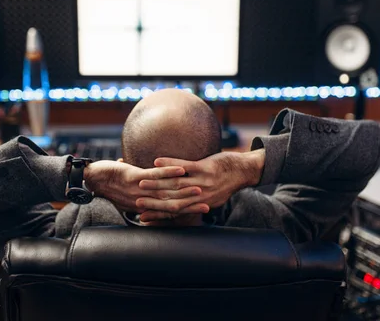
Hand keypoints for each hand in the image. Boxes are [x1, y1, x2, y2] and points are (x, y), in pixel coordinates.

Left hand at [84, 160, 208, 213]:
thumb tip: (153, 188)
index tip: (203, 211)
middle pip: (172, 204)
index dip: (187, 211)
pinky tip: (181, 169)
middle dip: (191, 204)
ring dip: (184, 189)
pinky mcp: (134, 178)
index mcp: (144, 205)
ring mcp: (140, 190)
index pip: (169, 211)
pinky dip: (169, 172)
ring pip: (166, 190)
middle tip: (208, 204)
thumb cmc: (110, 183)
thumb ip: (143, 192)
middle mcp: (144, 201)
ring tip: (201, 188)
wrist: (92, 179)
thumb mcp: (129, 192)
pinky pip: (154, 176)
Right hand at [137, 149, 264, 221]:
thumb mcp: (211, 197)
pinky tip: (156, 161)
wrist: (244, 171)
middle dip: (152, 203)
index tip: (142, 217)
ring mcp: (203, 183)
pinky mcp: (205, 169)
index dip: (158, 215)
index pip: (175, 213)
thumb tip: (180, 204)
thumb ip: (195, 201)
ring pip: (175, 185)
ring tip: (140, 182)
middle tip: (135, 203)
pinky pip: (184, 167)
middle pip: (171, 201)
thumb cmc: (226, 183)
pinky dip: (169, 165)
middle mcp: (201, 197)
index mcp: (200, 205)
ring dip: (156, 184)